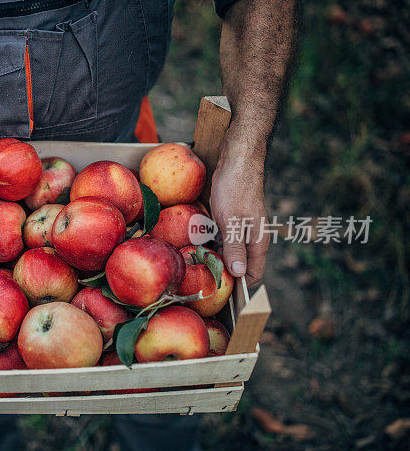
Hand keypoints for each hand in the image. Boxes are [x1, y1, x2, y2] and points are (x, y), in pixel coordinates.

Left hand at [209, 145, 268, 284]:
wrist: (237, 159)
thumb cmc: (235, 189)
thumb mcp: (231, 220)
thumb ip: (235, 248)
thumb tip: (238, 274)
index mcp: (257, 243)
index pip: (252, 276)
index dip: (237, 287)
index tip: (216, 290)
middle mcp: (252, 239)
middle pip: (238, 266)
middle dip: (222, 272)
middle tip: (199, 276)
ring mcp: (241, 229)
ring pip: (228, 252)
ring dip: (214, 256)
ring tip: (194, 262)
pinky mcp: (231, 219)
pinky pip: (221, 238)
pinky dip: (210, 242)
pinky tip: (195, 243)